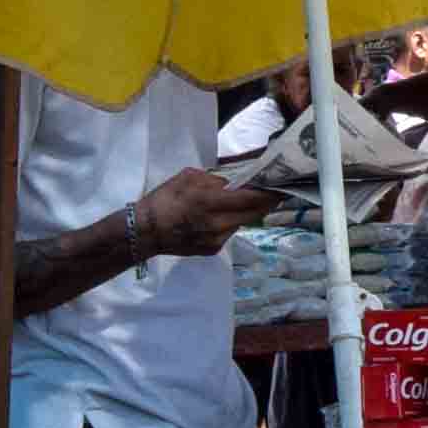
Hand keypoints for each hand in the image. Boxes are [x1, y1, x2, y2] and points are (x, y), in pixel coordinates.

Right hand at [133, 168, 271, 258]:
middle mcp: (218, 223)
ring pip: (243, 223)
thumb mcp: (187, 178)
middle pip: (254, 213)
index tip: (282, 186)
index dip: (269, 193)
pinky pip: (230, 232)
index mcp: (209, 201)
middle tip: (273, 192)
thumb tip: (232, 182)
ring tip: (242, 203)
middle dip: (265, 202)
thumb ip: (213, 179)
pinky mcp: (213, 249)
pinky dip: (230, 223)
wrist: (145, 232)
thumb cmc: (163, 200)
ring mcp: (217, 239)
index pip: (250, 198)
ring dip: (246, 212)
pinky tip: (219, 218)